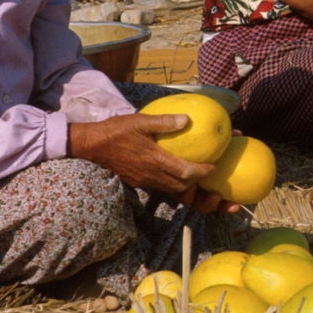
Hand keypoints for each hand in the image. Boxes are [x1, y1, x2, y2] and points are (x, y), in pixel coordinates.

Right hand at [67, 115, 237, 212]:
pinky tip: (185, 180)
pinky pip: (164, 188)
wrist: (92, 147)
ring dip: (191, 193)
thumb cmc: (116, 131)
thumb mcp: (141, 121)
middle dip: (203, 192)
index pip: (185, 172)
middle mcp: (153, 176)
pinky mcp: (142, 182)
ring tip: (208, 191)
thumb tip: (188, 119)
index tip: (215, 167)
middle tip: (220, 188)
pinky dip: (178, 188)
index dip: (203, 172)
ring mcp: (147, 181)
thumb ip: (165, 122)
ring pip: (175, 192)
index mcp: (155, 161)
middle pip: (184, 189)